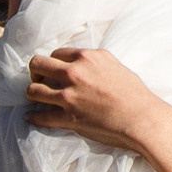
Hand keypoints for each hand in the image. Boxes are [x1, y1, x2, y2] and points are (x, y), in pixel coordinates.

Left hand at [25, 44, 160, 157]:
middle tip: (39, 80)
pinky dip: (33, 117)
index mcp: (86, 57)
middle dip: (35, 73)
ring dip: (32, 94)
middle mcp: (74, 73)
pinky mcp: (68, 117)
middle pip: (37, 65)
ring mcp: (69, 96)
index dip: (52, 62)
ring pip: (33, 91)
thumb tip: (85, 63)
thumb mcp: (114, 65)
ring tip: (35, 98)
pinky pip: (41, 117)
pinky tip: (30, 117)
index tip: (52, 69)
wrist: (141, 116)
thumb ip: (95, 61)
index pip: (56, 53)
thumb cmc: (134, 92)